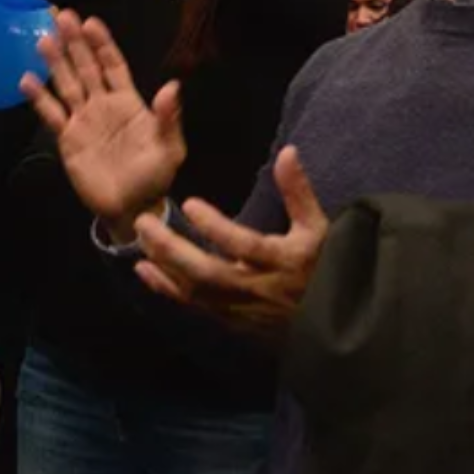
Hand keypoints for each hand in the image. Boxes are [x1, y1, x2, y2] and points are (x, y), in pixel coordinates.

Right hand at [21, 11, 185, 225]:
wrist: (131, 208)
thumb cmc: (153, 177)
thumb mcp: (169, 149)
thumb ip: (168, 118)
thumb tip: (172, 87)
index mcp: (129, 102)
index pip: (113, 65)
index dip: (102, 44)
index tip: (90, 22)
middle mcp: (103, 104)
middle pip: (86, 67)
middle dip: (74, 42)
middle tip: (61, 15)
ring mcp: (83, 120)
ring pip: (67, 84)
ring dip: (55, 62)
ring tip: (43, 39)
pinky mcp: (67, 139)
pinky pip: (51, 114)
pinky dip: (39, 98)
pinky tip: (26, 80)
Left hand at [134, 147, 329, 336]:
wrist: (334, 321)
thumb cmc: (325, 267)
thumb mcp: (318, 227)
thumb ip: (298, 192)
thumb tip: (287, 152)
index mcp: (284, 261)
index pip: (245, 246)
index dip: (216, 228)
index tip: (190, 204)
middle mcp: (260, 288)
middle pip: (209, 273)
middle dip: (172, 249)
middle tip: (143, 222)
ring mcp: (243, 308)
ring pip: (196, 292)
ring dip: (164, 267)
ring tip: (140, 239)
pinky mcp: (232, 321)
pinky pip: (194, 306)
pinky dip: (166, 288)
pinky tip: (145, 270)